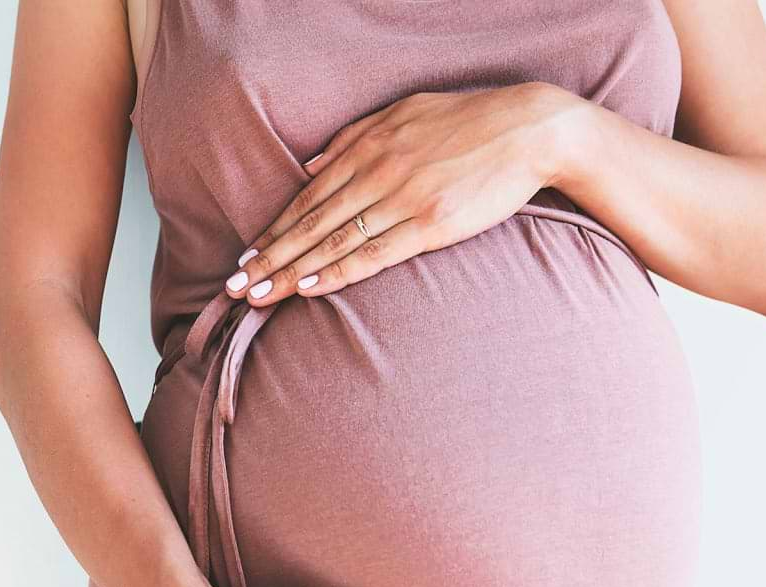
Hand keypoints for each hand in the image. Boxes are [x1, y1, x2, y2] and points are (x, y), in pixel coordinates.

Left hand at [223, 82, 582, 305]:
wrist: (530, 129)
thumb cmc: (469, 120)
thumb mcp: (405, 112)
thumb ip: (353, 139)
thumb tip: (311, 168)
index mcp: (368, 147)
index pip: (309, 198)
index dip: (275, 229)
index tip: (246, 254)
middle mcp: (377, 173)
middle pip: (311, 224)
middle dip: (269, 258)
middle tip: (235, 286)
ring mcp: (402, 200)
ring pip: (334, 243)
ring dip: (291, 272)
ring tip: (259, 295)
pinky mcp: (430, 224)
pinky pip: (374, 254)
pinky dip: (338, 272)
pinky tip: (310, 287)